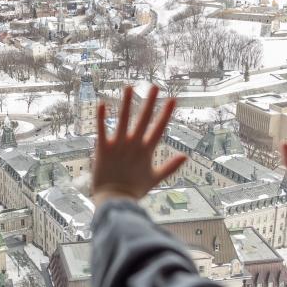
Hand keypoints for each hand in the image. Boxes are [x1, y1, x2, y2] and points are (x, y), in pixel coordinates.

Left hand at [93, 85, 186, 204]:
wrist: (114, 200)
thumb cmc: (134, 190)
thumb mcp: (155, 178)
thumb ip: (170, 167)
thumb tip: (185, 156)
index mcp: (146, 151)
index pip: (159, 128)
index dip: (166, 113)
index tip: (172, 99)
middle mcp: (134, 145)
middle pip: (143, 119)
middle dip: (150, 102)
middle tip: (154, 86)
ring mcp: (118, 145)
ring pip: (123, 120)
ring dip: (126, 103)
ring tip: (129, 87)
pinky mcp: (103, 149)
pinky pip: (102, 129)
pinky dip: (101, 117)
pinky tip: (102, 103)